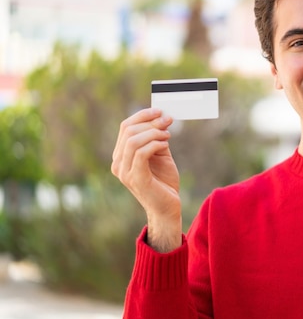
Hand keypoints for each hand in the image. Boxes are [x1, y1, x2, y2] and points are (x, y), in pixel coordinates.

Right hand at [111, 108, 181, 251]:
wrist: (168, 208)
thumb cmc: (164, 182)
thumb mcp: (160, 155)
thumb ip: (156, 138)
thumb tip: (161, 117)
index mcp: (121, 156)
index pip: (125, 127)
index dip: (142, 115)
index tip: (160, 110)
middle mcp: (118, 164)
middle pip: (128, 131)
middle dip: (150, 122)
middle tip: (168, 120)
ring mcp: (124, 173)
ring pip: (133, 140)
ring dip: (154, 132)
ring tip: (168, 134)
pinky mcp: (135, 179)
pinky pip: (141, 153)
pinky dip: (155, 144)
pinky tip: (166, 144)